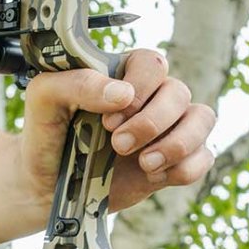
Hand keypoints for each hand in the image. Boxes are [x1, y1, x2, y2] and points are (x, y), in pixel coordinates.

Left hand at [18, 49, 215, 213]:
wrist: (47, 185)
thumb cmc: (46, 134)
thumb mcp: (44, 99)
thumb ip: (77, 83)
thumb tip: (123, 93)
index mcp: (123, 74)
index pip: (152, 64)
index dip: (139, 89)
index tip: (109, 118)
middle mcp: (151, 97)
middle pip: (179, 92)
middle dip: (151, 123)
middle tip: (118, 145)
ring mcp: (166, 129)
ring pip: (202, 119)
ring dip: (177, 143)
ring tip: (144, 164)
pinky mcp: (174, 161)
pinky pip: (204, 156)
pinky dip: (185, 167)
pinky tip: (153, 175)